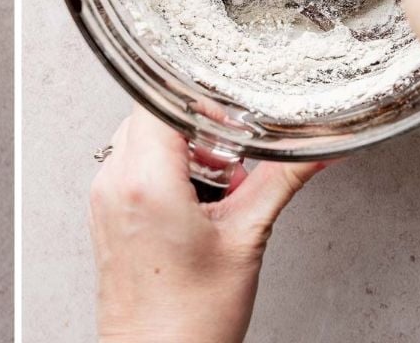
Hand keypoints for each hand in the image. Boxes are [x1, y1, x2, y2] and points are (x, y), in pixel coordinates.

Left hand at [90, 106, 321, 342]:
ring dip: (180, 150)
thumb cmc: (190, 320)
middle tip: (231, 162)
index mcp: (147, 180)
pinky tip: (193, 206)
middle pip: (153, 115)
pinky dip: (162, 171)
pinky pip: (130, 165)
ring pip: (141, 138)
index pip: (163, 98)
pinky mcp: (104, 213)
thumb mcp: (247, 239)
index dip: (202, 102)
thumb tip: (315, 152)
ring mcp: (104, 197)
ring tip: (215, 190)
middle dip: (197, 129)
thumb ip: (281, 181)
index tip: (231, 121)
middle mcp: (115, 181)